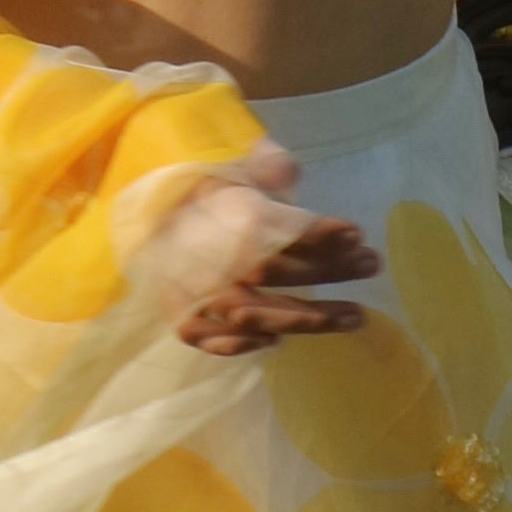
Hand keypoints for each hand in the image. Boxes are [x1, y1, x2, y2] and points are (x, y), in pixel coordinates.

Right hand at [178, 150, 378, 358]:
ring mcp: (195, 292)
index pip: (281, 226)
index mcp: (224, 214)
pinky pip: (209, 338)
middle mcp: (213, 257)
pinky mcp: (178, 314)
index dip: (321, 232)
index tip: (357, 234)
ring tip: (354, 317)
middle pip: (279, 270)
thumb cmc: (199, 187)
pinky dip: (241, 345)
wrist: (139, 212)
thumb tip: (286, 170)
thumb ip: (266, 168)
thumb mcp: (234, 166)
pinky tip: (275, 342)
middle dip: (332, 270)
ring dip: (308, 318)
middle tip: (372, 265)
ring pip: (255, 313)